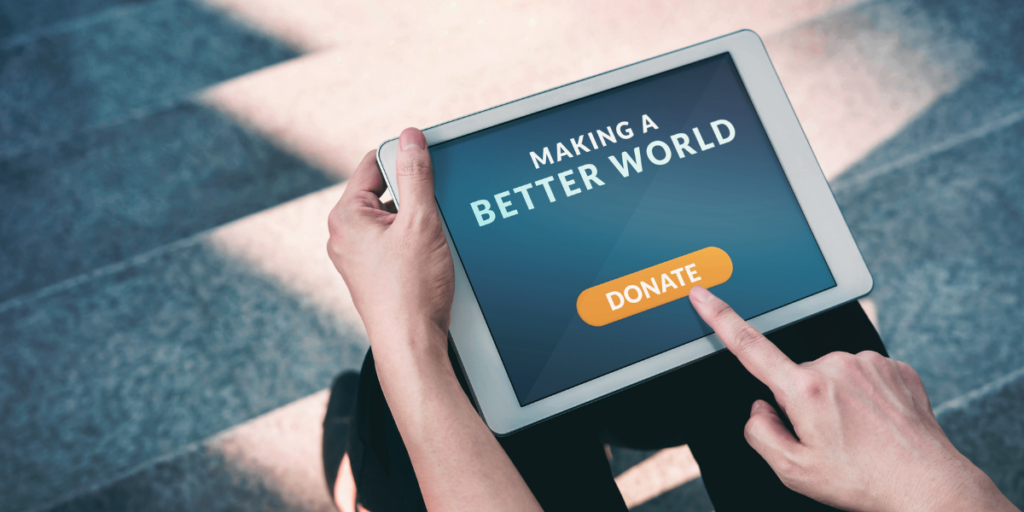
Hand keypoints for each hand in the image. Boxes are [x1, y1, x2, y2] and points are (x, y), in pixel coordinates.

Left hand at [326, 130, 541, 511]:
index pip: (375, 163)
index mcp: (346, 216)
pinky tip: (434, 258)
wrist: (412, 346)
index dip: (407, 162)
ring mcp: (357, 256)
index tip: (432, 171)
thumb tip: (410, 137)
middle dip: (416, 196)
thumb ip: (416, 175)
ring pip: (393, 218)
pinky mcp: (373, 274)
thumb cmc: (412, 291)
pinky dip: (416, 242)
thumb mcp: (421, 222)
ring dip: (419, 221)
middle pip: (386, 191)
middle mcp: (344, 234)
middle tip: (437, 213)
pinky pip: (395, 242)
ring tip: (436, 242)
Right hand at [688, 286, 1016, 511]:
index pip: (749, 345)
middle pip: (799, 374)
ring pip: (834, 374)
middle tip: (829, 437)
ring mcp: (869, 363)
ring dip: (838, 398)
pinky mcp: (895, 366)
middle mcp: (836, 366)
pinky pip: (865, 375)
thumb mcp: (793, 470)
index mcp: (805, 390)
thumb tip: (759, 408)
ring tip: (860, 434)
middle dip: (805, 399)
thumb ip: (759, 433)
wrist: (927, 485)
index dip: (720, 317)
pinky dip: (866, 397)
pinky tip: (877, 424)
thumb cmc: (864, 480)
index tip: (702, 295)